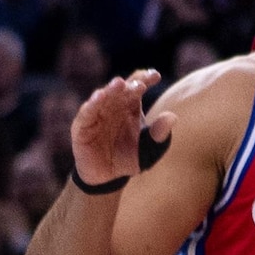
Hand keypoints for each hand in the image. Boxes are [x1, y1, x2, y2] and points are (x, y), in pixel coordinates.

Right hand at [71, 70, 174, 187]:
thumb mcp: (148, 150)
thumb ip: (159, 135)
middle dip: (129, 85)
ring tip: (118, 83)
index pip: (137, 86)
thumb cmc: (128, 158)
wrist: (106, 178)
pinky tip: (99, 97)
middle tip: (139, 84)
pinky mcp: (82, 126)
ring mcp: (96, 114)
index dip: (146, 78)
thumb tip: (172, 117)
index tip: (155, 76)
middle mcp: (113, 106)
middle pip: (120, 89)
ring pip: (103, 97)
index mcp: (130, 105)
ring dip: (110, 89)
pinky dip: (92, 104)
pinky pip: (87, 113)